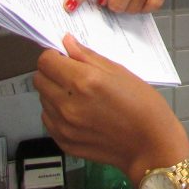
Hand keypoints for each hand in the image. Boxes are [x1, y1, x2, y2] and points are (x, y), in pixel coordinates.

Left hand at [35, 35, 188, 178]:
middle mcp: (67, 103)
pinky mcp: (63, 142)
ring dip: (54, 93)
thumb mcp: (121, 73)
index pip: (46, 62)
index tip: (65, 58)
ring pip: (42, 99)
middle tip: (72, 75)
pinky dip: (57, 113)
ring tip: (80, 97)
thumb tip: (67, 43)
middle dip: (52, 73)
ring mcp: (63, 126)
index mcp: (84, 81)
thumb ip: (89, 57)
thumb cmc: (143, 106)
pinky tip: (79, 113)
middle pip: (39, 80)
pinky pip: (48, 120)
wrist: (150, 146)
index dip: (54, 56)